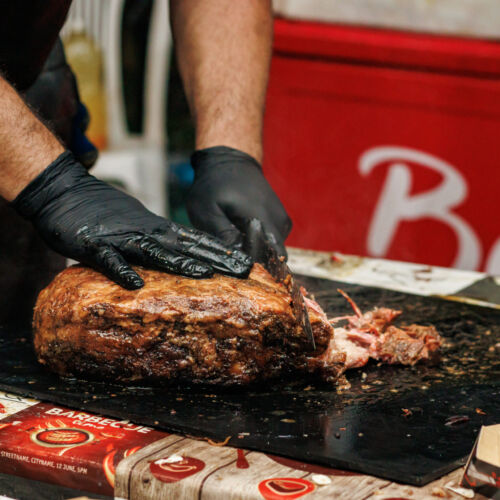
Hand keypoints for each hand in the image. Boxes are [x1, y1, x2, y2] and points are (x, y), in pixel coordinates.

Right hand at [11, 152, 251, 288]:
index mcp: (157, 229)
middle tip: (244, 270)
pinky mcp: (94, 245)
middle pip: (186, 247)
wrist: (64, 191)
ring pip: (155, 252)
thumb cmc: (103, 210)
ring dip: (179, 262)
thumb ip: (160, 238)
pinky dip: (122, 270)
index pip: (196, 240)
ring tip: (204, 274)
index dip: (222, 251)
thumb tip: (183, 252)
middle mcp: (146, 232)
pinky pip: (110, 260)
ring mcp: (122, 239)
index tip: (246, 262)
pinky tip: (135, 284)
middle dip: (216, 259)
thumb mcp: (140, 222)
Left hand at [187, 146, 291, 257]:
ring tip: (235, 244)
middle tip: (232, 260)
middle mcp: (279, 223)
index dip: (253, 269)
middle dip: (254, 265)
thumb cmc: (214, 185)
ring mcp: (283, 222)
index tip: (235, 268)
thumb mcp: (207, 211)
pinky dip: (260, 246)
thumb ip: (223, 235)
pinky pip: (274, 244)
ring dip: (257, 254)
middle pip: (272, 259)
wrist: (230, 161)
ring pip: (273, 253)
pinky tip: (243, 238)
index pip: (268, 258)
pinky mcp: (282, 222)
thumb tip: (239, 258)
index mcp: (263, 219)